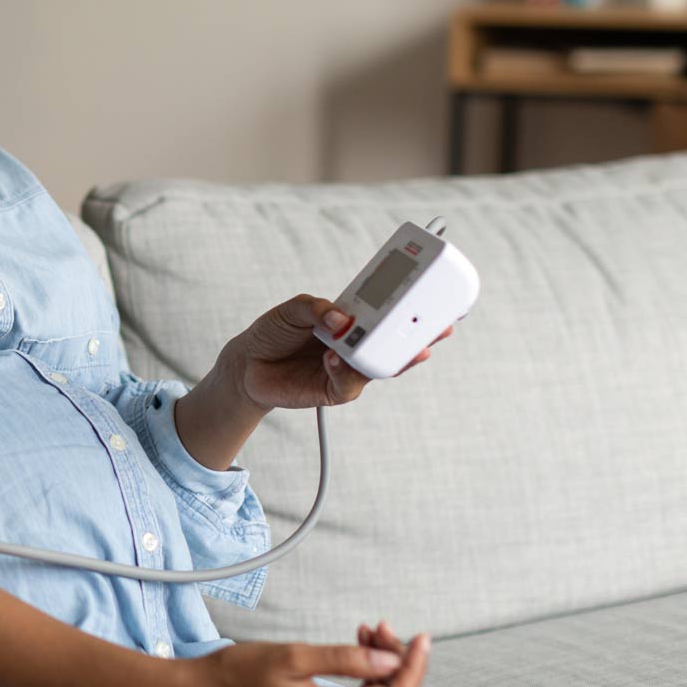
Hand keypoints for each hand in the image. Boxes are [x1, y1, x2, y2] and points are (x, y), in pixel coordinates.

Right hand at [178, 626, 430, 686]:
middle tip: (380, 625)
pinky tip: (353, 649)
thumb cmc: (238, 674)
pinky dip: (362, 674)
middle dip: (396, 660)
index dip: (414, 667)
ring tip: (366, 631)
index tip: (421, 636)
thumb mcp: (292, 657)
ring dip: (379, 666)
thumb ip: (344, 660)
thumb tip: (391, 661)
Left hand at [224, 294, 454, 411]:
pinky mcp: (335, 389)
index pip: (388, 314)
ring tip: (390, 342)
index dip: (412, 308)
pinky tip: (333, 358)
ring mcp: (348, 368)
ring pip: (379, 365)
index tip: (436, 297)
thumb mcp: (293, 310)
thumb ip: (316, 308)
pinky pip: (350, 383)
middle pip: (396, 343)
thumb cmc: (274, 332)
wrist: (248, 364)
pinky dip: (345, 370)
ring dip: (389, 356)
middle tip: (439, 327)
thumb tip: (340, 318)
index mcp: (353, 320)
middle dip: (421, 336)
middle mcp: (356, 344)